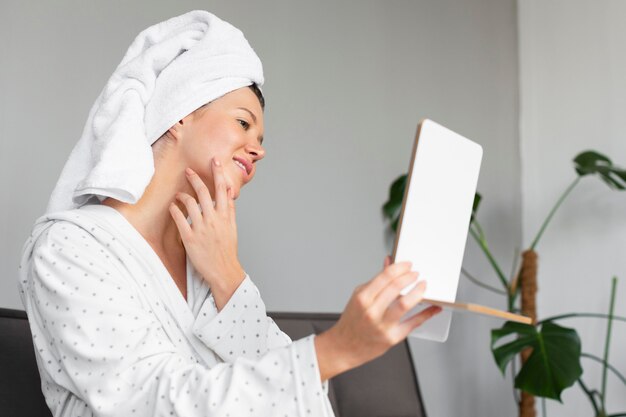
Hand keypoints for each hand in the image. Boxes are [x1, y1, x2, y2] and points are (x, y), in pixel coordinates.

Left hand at [169, 158, 244, 307]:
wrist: (224, 270)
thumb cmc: (227, 250)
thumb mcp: (232, 228)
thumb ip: (229, 210)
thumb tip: (228, 195)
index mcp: (226, 216)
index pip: (222, 189)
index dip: (218, 173)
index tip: (214, 162)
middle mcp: (214, 219)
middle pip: (204, 192)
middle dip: (195, 178)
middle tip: (188, 170)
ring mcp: (202, 228)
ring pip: (190, 203)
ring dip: (182, 195)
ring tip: (178, 194)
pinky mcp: (190, 238)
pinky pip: (180, 219)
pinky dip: (175, 210)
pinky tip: (172, 207)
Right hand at [314, 256, 440, 379]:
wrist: (344, 347)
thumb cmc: (352, 321)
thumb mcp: (360, 297)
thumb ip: (376, 281)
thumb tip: (389, 264)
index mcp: (363, 298)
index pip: (385, 276)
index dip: (400, 268)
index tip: (408, 265)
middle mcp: (372, 311)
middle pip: (395, 287)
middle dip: (410, 277)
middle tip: (416, 274)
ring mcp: (382, 325)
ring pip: (405, 304)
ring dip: (418, 292)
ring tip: (423, 286)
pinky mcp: (392, 337)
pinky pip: (413, 323)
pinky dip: (426, 314)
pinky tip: (433, 308)